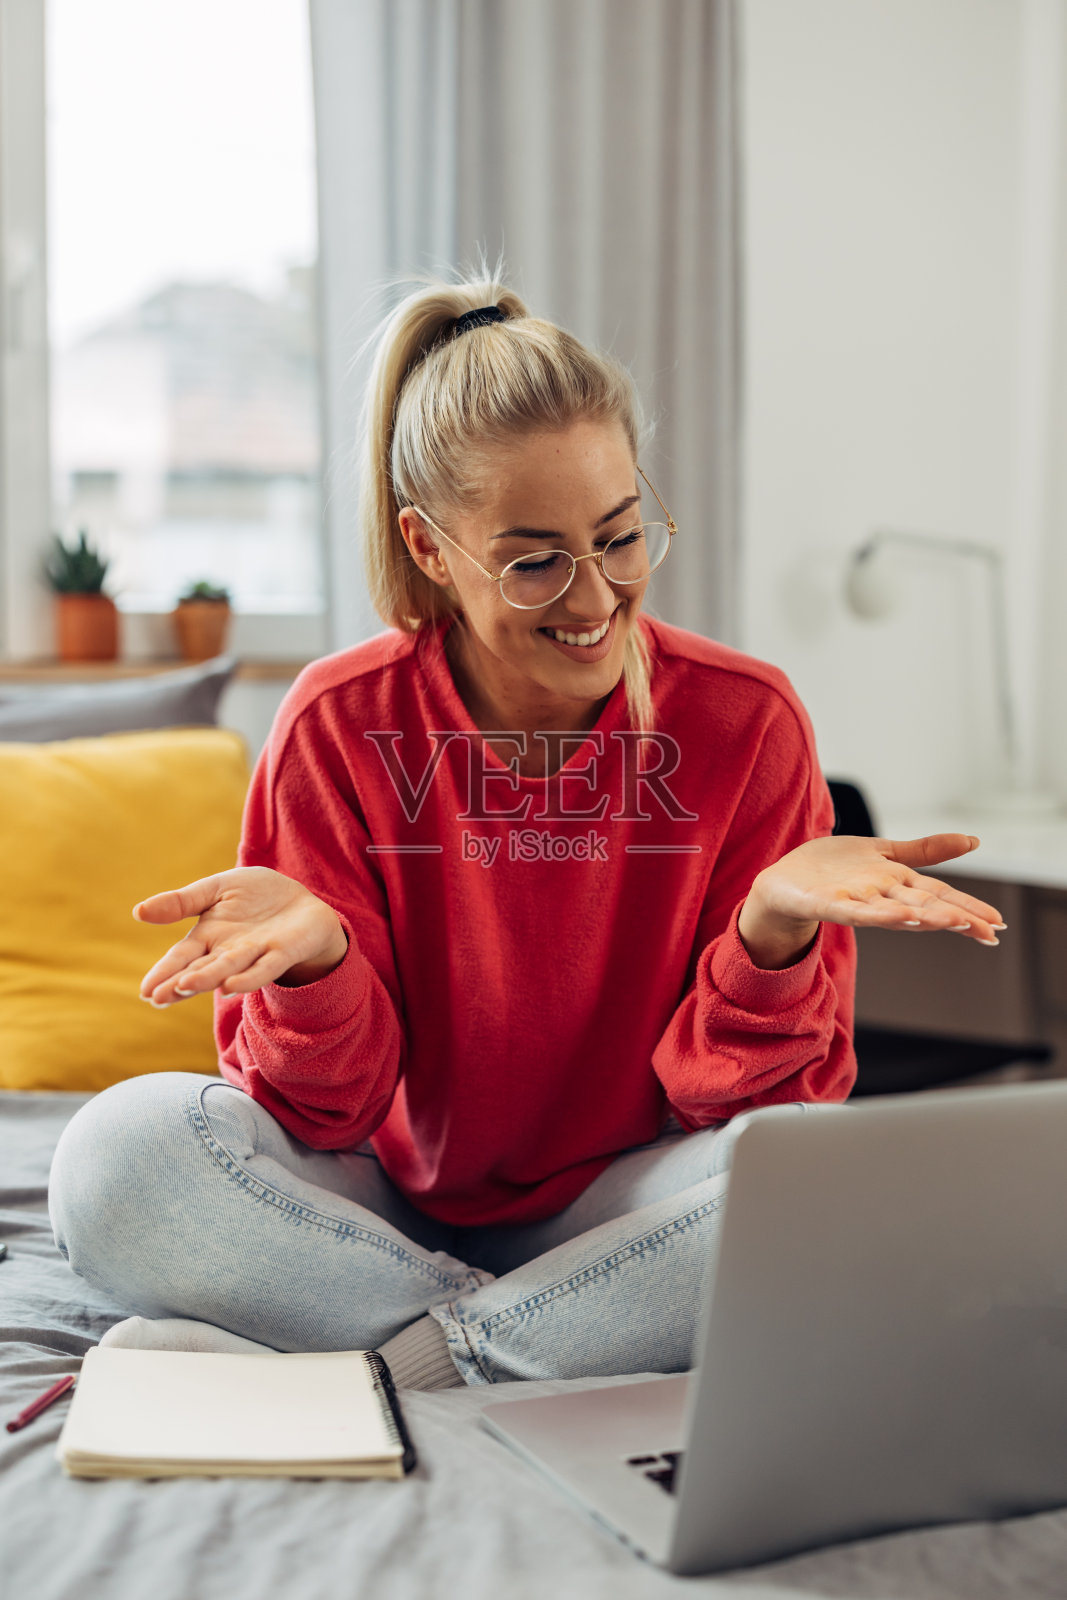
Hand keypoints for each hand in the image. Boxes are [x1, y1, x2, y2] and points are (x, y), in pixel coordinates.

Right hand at [135, 867, 348, 1004]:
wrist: (300, 898)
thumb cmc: (255, 897)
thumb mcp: (215, 889)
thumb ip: (182, 902)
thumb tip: (137, 912)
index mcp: (208, 937)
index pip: (180, 958)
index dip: (163, 973)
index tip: (145, 991)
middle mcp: (227, 952)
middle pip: (200, 969)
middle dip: (179, 982)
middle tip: (157, 997)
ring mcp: (255, 954)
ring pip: (228, 970)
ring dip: (207, 979)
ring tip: (184, 987)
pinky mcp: (282, 953)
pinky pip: (264, 968)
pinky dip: (248, 978)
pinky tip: (230, 987)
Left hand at [738, 833, 1003, 969]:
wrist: (784, 880)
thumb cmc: (834, 869)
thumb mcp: (885, 853)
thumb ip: (926, 850)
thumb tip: (974, 840)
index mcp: (897, 883)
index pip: (939, 894)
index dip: (968, 907)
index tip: (997, 924)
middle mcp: (882, 896)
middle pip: (924, 906)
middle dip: (956, 917)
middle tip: (987, 930)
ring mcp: (857, 902)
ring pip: (896, 911)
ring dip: (925, 917)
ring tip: (954, 921)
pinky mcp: (829, 905)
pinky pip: (857, 913)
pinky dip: (880, 914)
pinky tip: (902, 915)